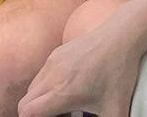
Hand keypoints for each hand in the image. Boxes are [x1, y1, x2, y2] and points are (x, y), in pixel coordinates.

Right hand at [16, 14, 144, 116]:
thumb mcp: (115, 110)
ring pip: (32, 89)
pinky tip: (69, 89)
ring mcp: (52, 62)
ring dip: (40, 102)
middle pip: (25, 103)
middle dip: (36, 115)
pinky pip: (41, 75)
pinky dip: (46, 88)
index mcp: (63, 93)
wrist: (121, 37)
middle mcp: (52, 76)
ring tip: (64, 106)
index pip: (28, 112)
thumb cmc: (119, 74)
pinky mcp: (56, 53)